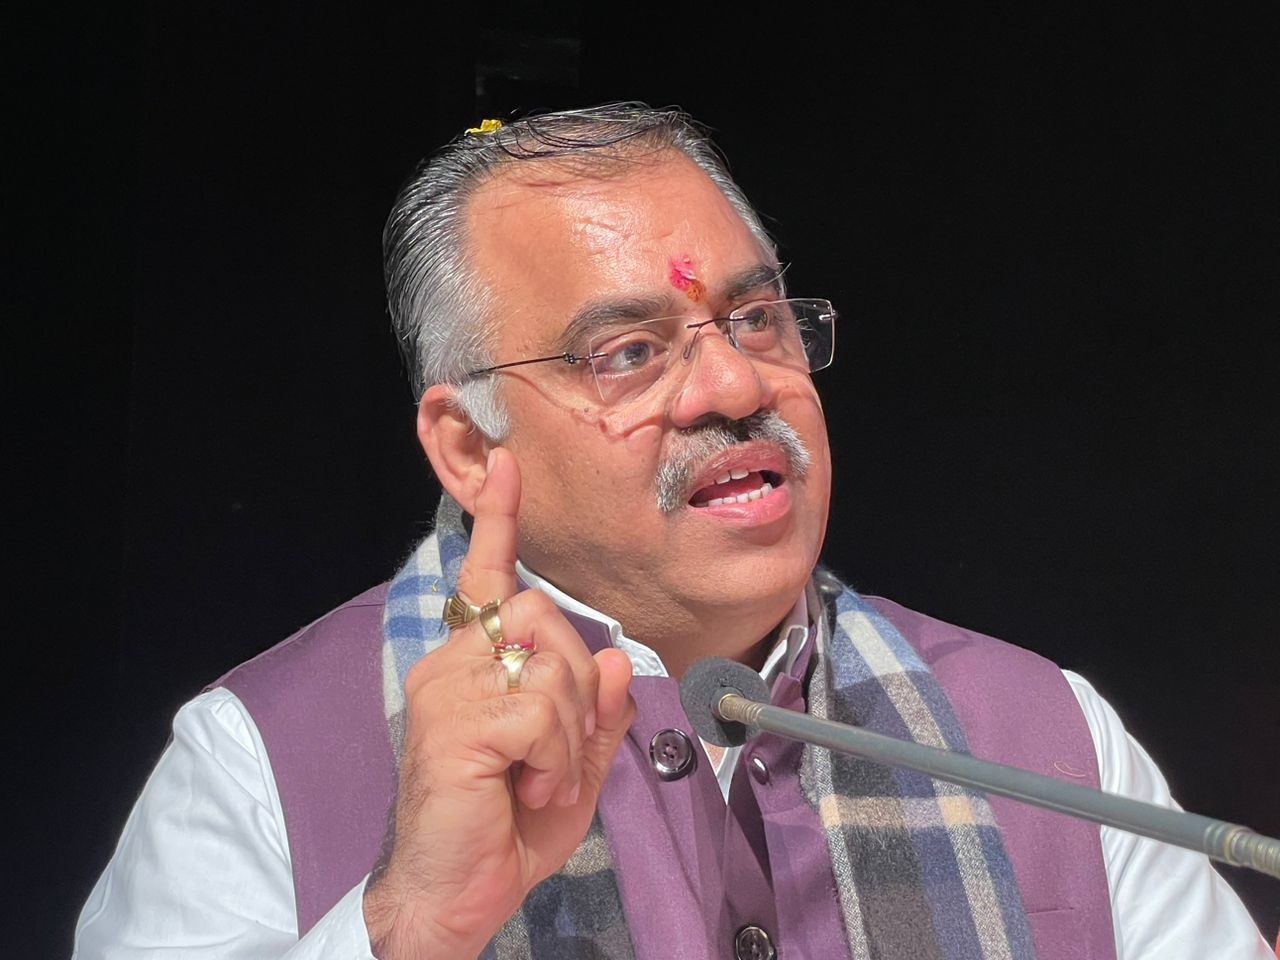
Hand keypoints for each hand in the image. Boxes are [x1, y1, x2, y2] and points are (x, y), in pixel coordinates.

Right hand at [363, 448, 634, 958]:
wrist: (453, 898)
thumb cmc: (506, 829)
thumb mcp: (572, 767)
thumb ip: (596, 714)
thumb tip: (618, 657)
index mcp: (473, 666)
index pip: (488, 582)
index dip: (501, 524)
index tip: (509, 466)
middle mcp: (451, 663)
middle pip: (546, 618)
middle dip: (578, 683)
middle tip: (561, 752)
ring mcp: (446, 688)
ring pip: (549, 660)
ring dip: (570, 726)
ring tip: (542, 776)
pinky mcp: (453, 721)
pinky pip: (540, 708)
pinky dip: (556, 753)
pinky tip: (530, 786)